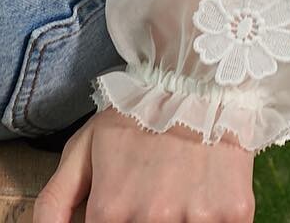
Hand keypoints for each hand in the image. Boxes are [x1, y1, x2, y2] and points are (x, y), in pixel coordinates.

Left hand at [32, 105, 255, 221]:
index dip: (113, 221)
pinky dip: (210, 217)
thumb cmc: (134, 117)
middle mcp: (152, 220)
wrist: (195, 81)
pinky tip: (202, 192)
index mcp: (110, 210)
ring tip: (175, 189)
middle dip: (145, 220)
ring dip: (178, 219)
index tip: (122, 210)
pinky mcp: (234, 215)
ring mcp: (196, 220)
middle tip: (151, 192)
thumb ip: (55, 201)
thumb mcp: (84, 149)